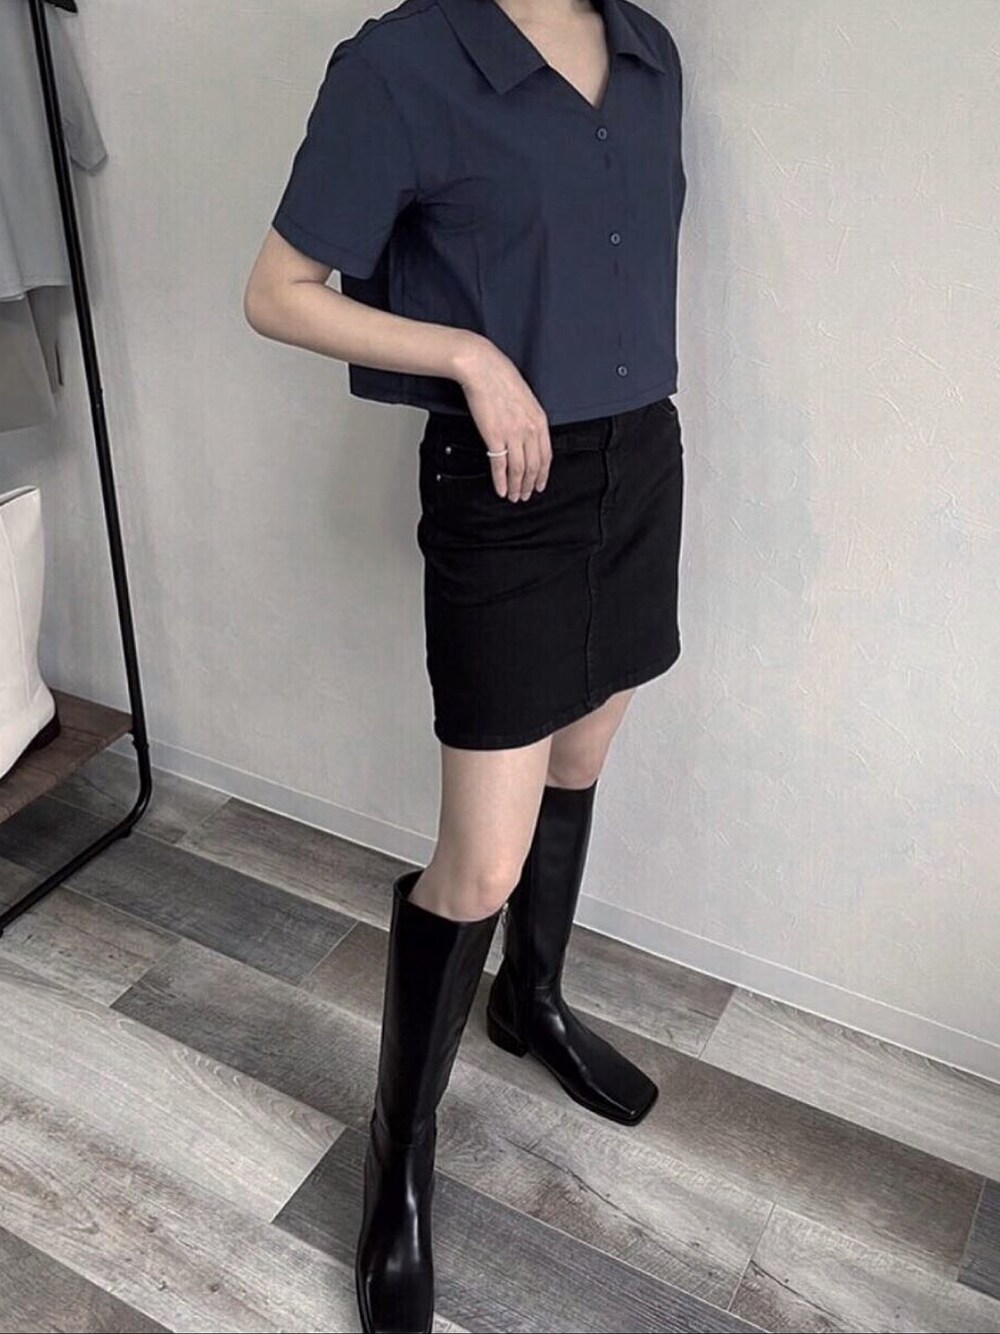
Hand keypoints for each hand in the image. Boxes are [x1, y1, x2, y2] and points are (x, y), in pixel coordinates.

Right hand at [452, 336, 551, 501]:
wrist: (483, 368)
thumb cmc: (501, 379)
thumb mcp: (526, 399)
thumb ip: (530, 419)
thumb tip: (528, 436)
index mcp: (540, 420)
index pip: (546, 456)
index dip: (543, 474)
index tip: (540, 485)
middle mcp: (530, 429)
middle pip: (534, 466)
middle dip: (530, 485)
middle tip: (526, 496)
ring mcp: (513, 434)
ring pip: (519, 470)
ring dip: (517, 487)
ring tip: (514, 497)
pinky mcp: (494, 436)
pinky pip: (500, 465)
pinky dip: (500, 481)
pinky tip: (501, 490)